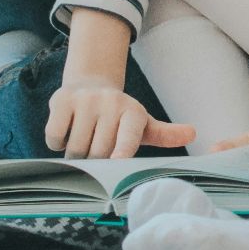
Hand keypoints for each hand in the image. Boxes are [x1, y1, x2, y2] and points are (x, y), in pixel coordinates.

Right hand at [46, 75, 195, 158]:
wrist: (90, 87)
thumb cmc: (118, 117)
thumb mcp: (142, 125)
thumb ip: (164, 134)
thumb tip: (193, 133)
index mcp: (134, 113)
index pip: (128, 137)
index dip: (123, 150)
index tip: (118, 162)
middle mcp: (111, 103)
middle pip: (98, 152)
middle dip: (95, 161)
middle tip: (96, 151)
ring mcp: (86, 101)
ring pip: (76, 148)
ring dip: (75, 155)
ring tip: (83, 141)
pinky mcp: (62, 100)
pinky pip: (55, 136)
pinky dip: (56, 144)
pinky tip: (66, 133)